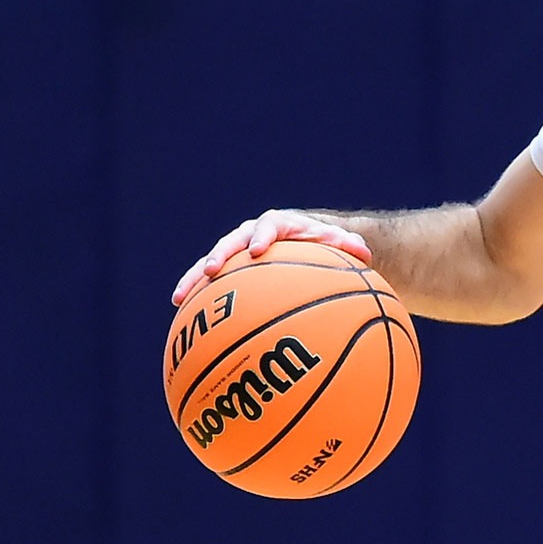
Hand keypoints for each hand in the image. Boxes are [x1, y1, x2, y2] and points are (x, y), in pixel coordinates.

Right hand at [170, 208, 371, 304]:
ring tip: (178, 298)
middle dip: (220, 256)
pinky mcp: (230, 272)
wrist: (311, 243)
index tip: (258, 250)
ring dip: (195, 278)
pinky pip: (210, 285)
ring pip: (211, 263)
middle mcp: (253, 235)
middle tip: (212, 271)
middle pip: (231, 243)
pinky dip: (196, 297)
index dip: (262, 236)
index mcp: (279, 225)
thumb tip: (364, 252)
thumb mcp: (339, 243)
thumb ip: (348, 245)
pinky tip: (180, 318)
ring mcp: (238, 253)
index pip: (269, 226)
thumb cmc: (327, 243)